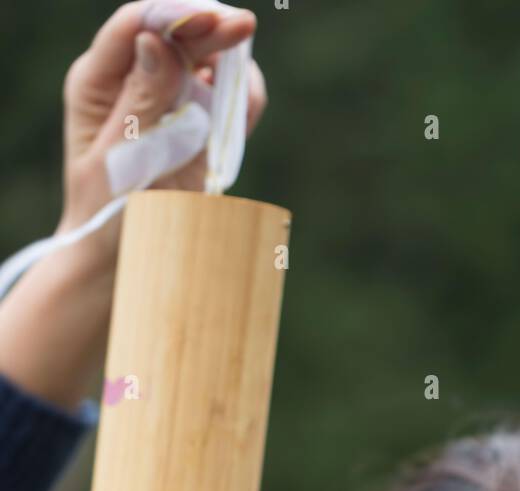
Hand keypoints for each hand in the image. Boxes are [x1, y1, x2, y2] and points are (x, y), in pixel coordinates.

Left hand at [0, 1, 266, 408]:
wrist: (122, 265)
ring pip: (204, 62)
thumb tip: (157, 41)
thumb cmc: (108, 220)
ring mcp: (167, 106)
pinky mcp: (197, 132)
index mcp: (99, 82)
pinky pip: (225, 101)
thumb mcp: (119, 160)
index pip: (138, 26)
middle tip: (244, 26)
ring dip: (226, 58)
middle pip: (175, 37)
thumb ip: (141, 101)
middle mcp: (133, 85)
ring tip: (243, 62)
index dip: (175, 16)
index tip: (211, 18)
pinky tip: (248, 93)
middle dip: (208, 28)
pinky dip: (241, 94)